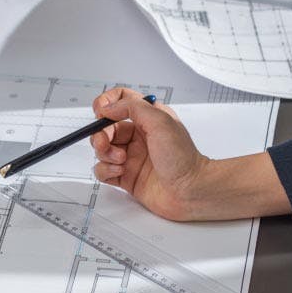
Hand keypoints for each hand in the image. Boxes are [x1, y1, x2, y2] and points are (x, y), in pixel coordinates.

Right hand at [90, 88, 291, 220]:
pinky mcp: (125, 176)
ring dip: (105, 154)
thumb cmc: (183, 159)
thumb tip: (108, 107)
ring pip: (101, 149)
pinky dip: (105, 170)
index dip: (106, 103)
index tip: (100, 112)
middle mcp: (137, 136)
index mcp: (147, 119)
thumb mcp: (160, 121)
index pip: (120, 100)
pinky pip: (102, 170)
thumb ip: (132, 107)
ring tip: (121, 160)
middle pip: (105, 128)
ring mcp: (130, 157)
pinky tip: (119, 171)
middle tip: (104, 143)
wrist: (191, 191)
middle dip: (100, 135)